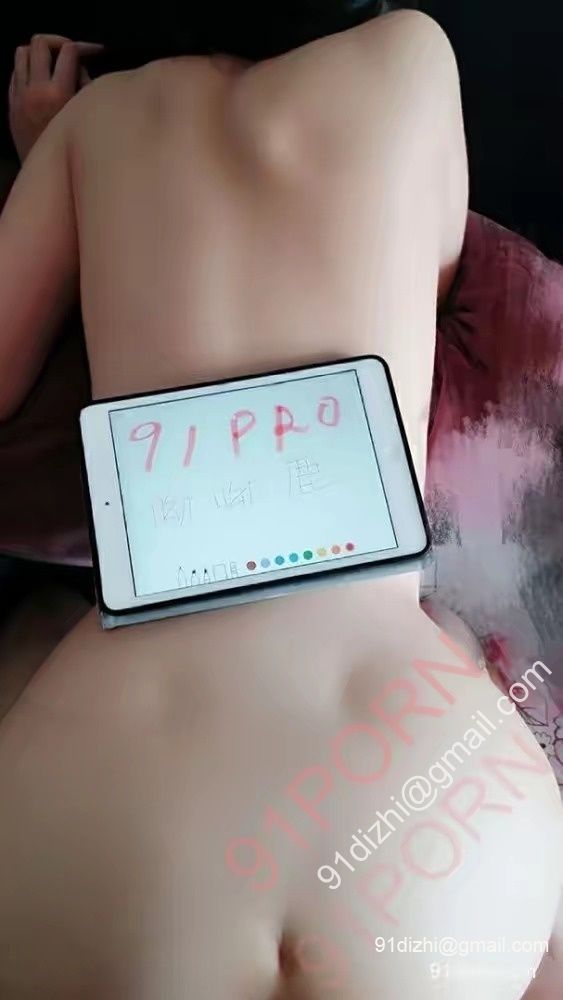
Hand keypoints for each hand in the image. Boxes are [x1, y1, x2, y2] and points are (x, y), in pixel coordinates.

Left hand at [9, 34, 102, 160]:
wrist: (49, 180)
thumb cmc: (76, 151)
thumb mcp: (88, 117)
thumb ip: (87, 87)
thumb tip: (81, 66)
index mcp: (58, 94)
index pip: (69, 51)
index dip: (85, 47)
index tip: (95, 52)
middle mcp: (35, 91)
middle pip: (40, 43)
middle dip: (58, 42)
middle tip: (70, 51)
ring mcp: (19, 97)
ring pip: (21, 52)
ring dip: (38, 52)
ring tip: (52, 63)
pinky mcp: (11, 105)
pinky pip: (15, 73)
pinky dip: (27, 70)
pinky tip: (40, 80)